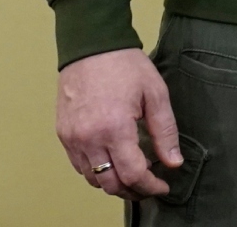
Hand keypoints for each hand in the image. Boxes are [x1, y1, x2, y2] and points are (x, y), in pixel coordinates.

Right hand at [56, 48, 180, 199]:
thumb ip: (165, 131)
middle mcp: (89, 139)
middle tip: (148, 187)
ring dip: (112, 183)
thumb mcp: (155, 93)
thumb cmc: (125, 65)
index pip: (132, 175)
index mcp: (114, 128)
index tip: (162, 187)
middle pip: (110, 184)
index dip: (150, 186)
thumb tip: (173, 163)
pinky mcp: (63, 134)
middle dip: (132, 191)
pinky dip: (95, 171)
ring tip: (131, 176)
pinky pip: (78, 165)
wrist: (91, 46)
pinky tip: (111, 162)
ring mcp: (72, 138)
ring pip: (92, 178)